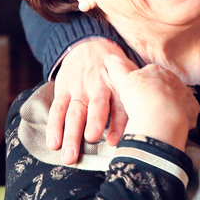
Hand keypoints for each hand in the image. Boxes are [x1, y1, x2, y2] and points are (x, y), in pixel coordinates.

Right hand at [48, 39, 129, 162]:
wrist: (87, 44)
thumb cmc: (112, 70)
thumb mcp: (127, 76)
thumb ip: (133, 98)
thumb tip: (145, 126)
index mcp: (117, 84)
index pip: (120, 105)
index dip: (118, 123)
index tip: (115, 141)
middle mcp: (97, 86)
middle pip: (95, 108)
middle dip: (93, 125)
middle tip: (90, 142)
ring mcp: (78, 89)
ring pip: (74, 112)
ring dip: (70, 134)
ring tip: (68, 155)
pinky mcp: (63, 90)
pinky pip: (58, 109)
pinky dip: (54, 126)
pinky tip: (53, 143)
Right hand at [102, 56, 197, 149]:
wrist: (160, 116)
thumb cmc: (140, 97)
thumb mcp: (123, 81)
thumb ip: (118, 68)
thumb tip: (110, 57)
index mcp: (156, 71)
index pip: (150, 73)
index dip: (144, 84)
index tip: (139, 93)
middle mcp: (173, 80)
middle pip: (165, 86)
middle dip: (158, 95)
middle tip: (148, 108)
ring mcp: (184, 94)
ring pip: (177, 99)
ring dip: (170, 107)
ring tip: (159, 119)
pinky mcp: (192, 109)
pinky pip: (187, 113)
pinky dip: (180, 119)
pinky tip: (170, 125)